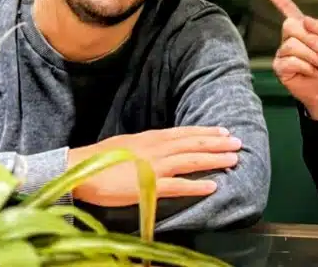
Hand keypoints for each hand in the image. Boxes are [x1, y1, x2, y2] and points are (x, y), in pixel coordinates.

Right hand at [68, 126, 241, 206]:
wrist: (80, 168)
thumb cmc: (100, 158)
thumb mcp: (128, 144)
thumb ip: (147, 145)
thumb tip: (162, 145)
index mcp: (151, 138)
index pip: (184, 133)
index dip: (205, 132)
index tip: (223, 131)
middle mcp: (157, 148)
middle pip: (193, 144)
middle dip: (217, 143)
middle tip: (238, 143)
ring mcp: (154, 166)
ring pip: (191, 161)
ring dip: (213, 159)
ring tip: (233, 160)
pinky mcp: (149, 185)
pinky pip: (178, 185)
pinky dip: (197, 185)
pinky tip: (213, 187)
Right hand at [256, 0, 317, 122]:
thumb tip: (305, 21)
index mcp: (303, 29)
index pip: (286, 8)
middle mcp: (289, 39)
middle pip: (290, 25)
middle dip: (310, 38)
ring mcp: (283, 53)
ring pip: (291, 44)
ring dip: (311, 55)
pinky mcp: (280, 68)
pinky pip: (290, 60)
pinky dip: (305, 66)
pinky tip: (311, 72)